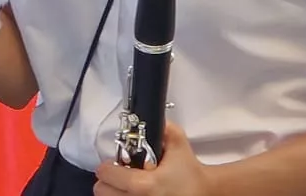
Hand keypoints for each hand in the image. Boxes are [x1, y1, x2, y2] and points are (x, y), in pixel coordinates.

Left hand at [94, 124, 209, 195]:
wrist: (204, 193)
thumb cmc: (190, 173)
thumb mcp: (179, 144)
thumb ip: (163, 127)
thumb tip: (151, 117)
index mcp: (143, 184)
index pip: (106, 174)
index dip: (109, 166)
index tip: (116, 164)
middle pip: (101, 191)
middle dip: (109, 180)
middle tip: (120, 175)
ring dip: (115, 191)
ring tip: (128, 186)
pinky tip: (135, 193)